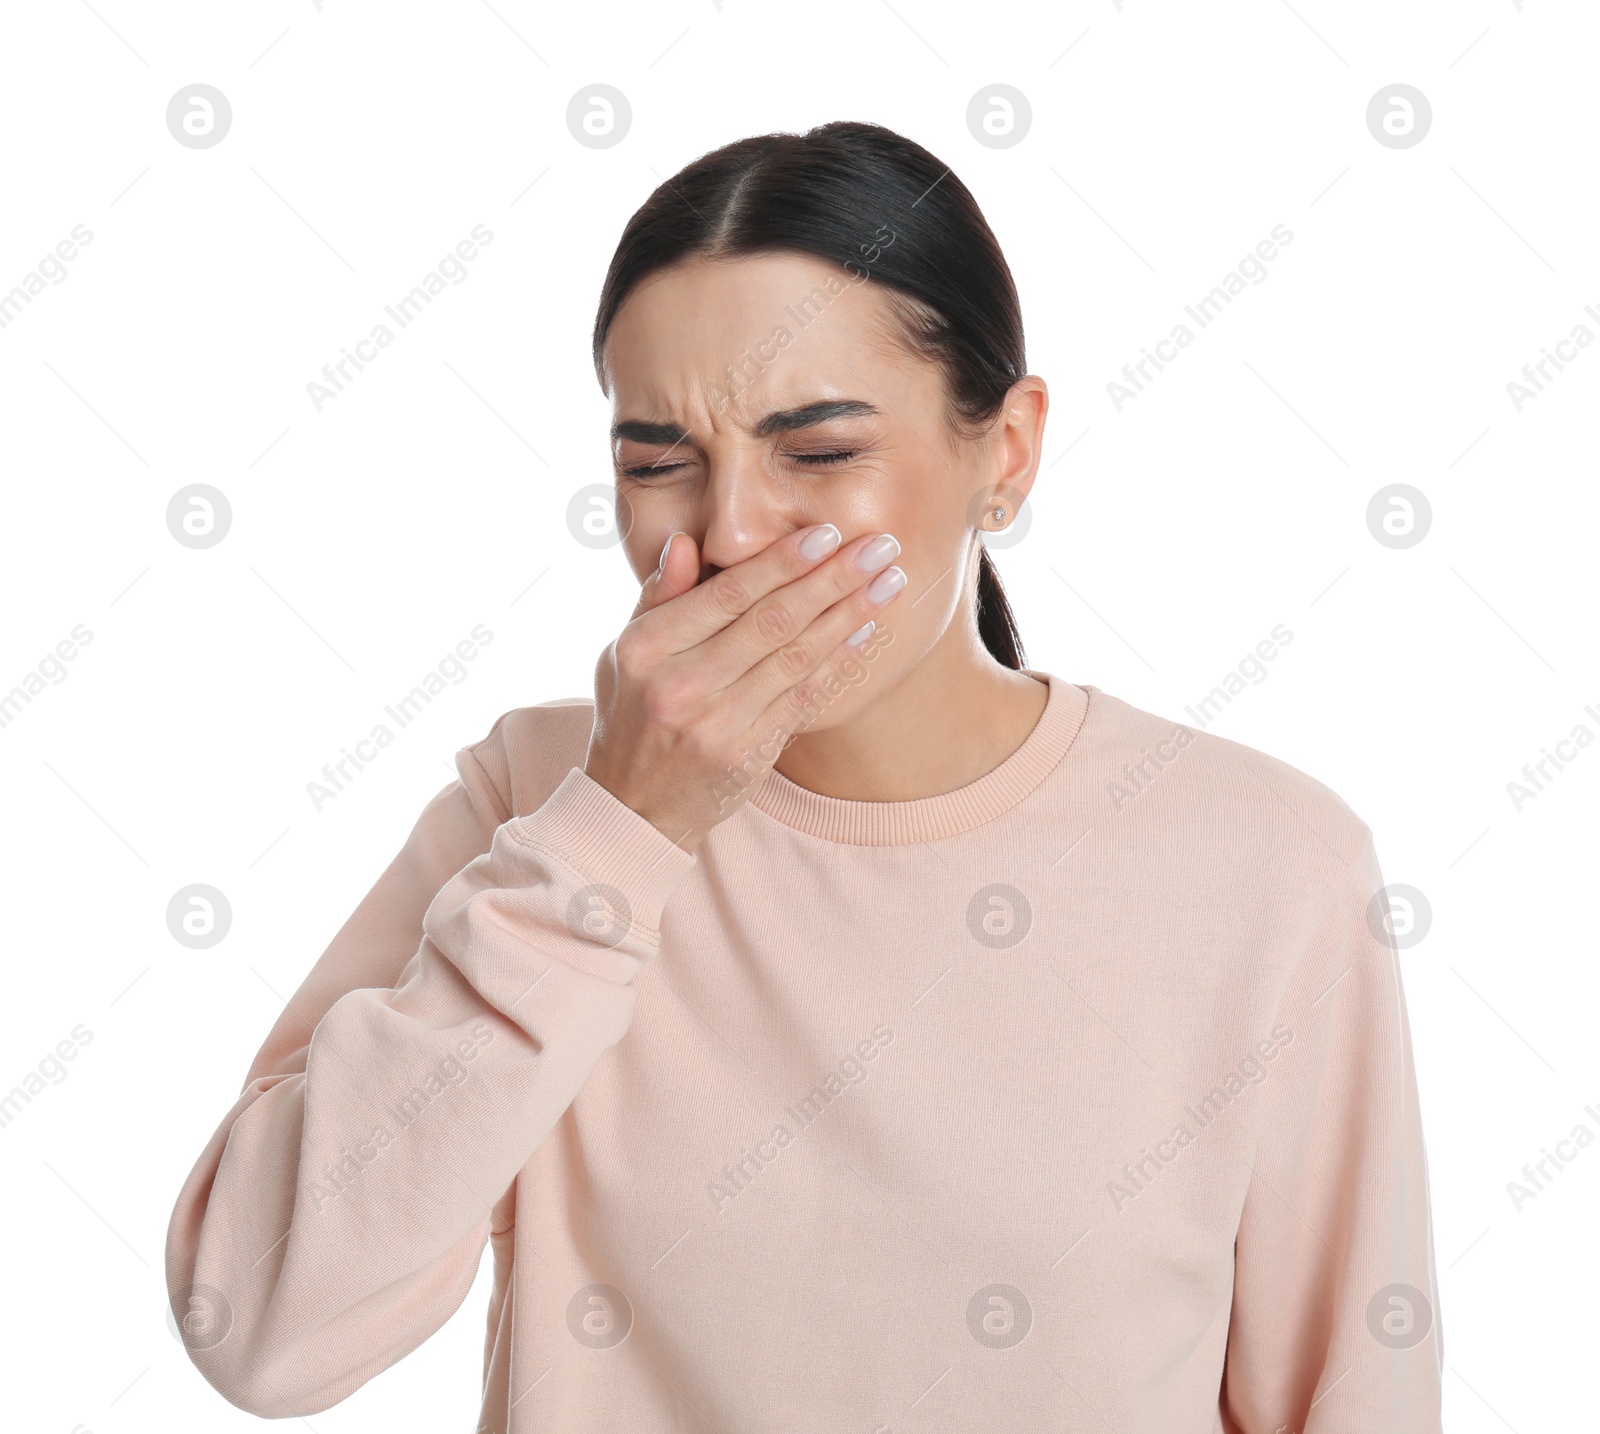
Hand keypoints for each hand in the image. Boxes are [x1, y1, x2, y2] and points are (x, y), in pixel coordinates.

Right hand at [583, 524, 906, 852]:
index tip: (826, 533)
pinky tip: (866, 630)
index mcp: (646, 648)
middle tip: (881, 546)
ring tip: (889, 581)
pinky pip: (803, 698)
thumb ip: (658, 596)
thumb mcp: (624, 652)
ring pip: (795, 657)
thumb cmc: (632, 715)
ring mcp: (716, 724)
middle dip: (832, 578)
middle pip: (770, 620)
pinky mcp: (747, 755)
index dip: (781, 561)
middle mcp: (680, 685)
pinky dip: (837, 662)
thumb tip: (688, 542)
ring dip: (848, 614)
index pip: (725, 594)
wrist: (634, 806)